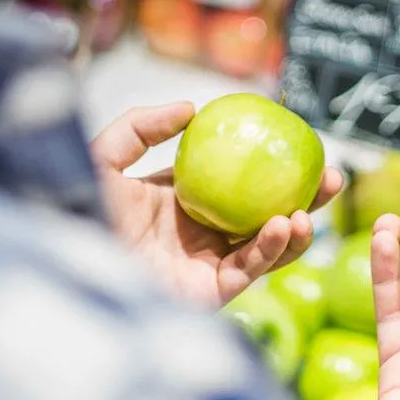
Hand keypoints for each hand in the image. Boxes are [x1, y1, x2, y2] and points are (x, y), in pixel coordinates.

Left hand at [90, 102, 342, 306]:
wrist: (69, 263)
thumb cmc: (77, 211)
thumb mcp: (105, 157)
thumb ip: (142, 126)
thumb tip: (191, 107)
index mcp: (182, 201)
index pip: (236, 180)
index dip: (269, 165)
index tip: (298, 142)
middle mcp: (200, 233)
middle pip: (263, 212)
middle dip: (301, 197)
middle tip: (331, 176)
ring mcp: (207, 263)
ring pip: (266, 245)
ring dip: (297, 228)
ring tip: (311, 206)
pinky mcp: (210, 292)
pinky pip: (250, 268)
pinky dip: (271, 248)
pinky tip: (284, 224)